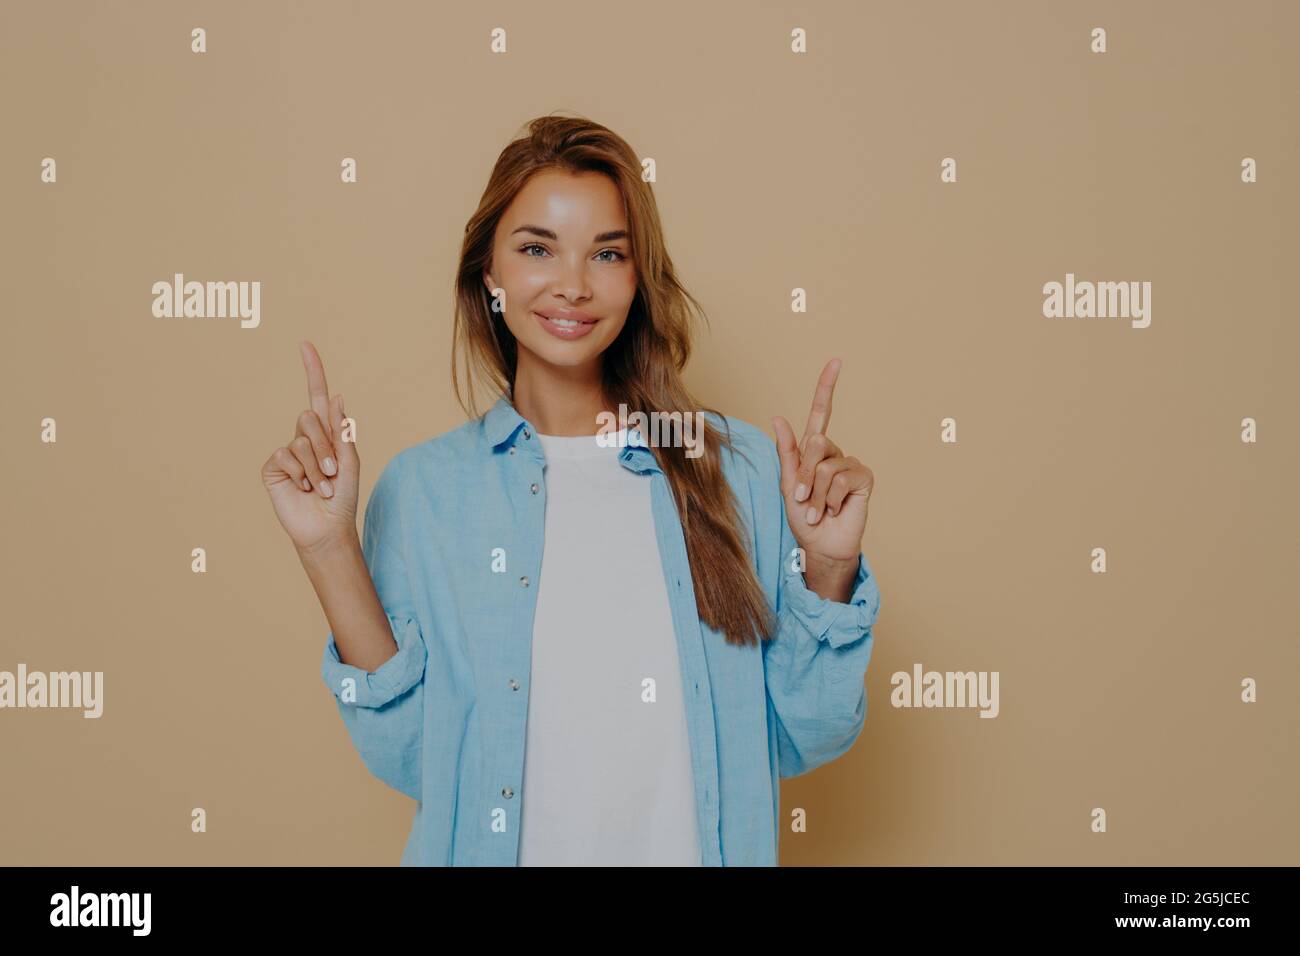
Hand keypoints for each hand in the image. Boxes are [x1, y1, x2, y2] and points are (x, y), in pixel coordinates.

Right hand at [260, 340, 359, 555]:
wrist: (327, 528)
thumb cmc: (342, 498)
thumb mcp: (350, 462)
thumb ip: (341, 431)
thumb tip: (336, 395)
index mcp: (326, 434)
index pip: (317, 396)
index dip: (313, 371)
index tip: (304, 344)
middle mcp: (305, 438)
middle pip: (309, 417)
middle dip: (326, 446)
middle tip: (333, 472)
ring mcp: (288, 452)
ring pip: (300, 439)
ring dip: (317, 466)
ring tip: (322, 486)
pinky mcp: (274, 467)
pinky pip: (285, 455)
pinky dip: (301, 473)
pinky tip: (303, 489)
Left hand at [772, 358, 873, 565]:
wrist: (819, 544)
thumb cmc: (802, 516)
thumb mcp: (786, 484)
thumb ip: (786, 452)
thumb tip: (778, 417)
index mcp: (812, 450)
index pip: (821, 412)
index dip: (827, 387)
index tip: (836, 362)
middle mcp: (833, 452)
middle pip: (814, 444)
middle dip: (802, 476)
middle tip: (801, 499)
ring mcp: (850, 463)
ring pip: (825, 466)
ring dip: (814, 495)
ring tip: (817, 509)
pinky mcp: (864, 478)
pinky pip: (841, 479)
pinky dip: (830, 499)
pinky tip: (833, 509)